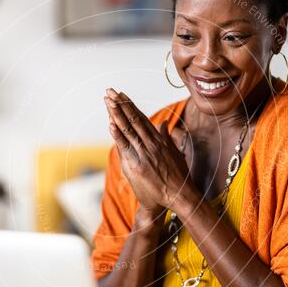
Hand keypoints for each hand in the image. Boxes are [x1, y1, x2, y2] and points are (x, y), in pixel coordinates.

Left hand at [104, 88, 195, 214]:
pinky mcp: (138, 165)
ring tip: (107, 100)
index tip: (121, 95)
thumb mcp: (175, 152)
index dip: (130, 106)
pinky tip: (110, 122)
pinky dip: (118, 134)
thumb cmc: (178, 177)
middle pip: (133, 119)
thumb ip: (167, 137)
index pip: (141, 118)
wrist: (180, 196)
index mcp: (159, 139)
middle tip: (110, 91)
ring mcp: (145, 153)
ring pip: (128, 129)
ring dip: (116, 113)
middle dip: (120, 104)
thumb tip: (164, 124)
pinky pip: (126, 146)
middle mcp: (152, 143)